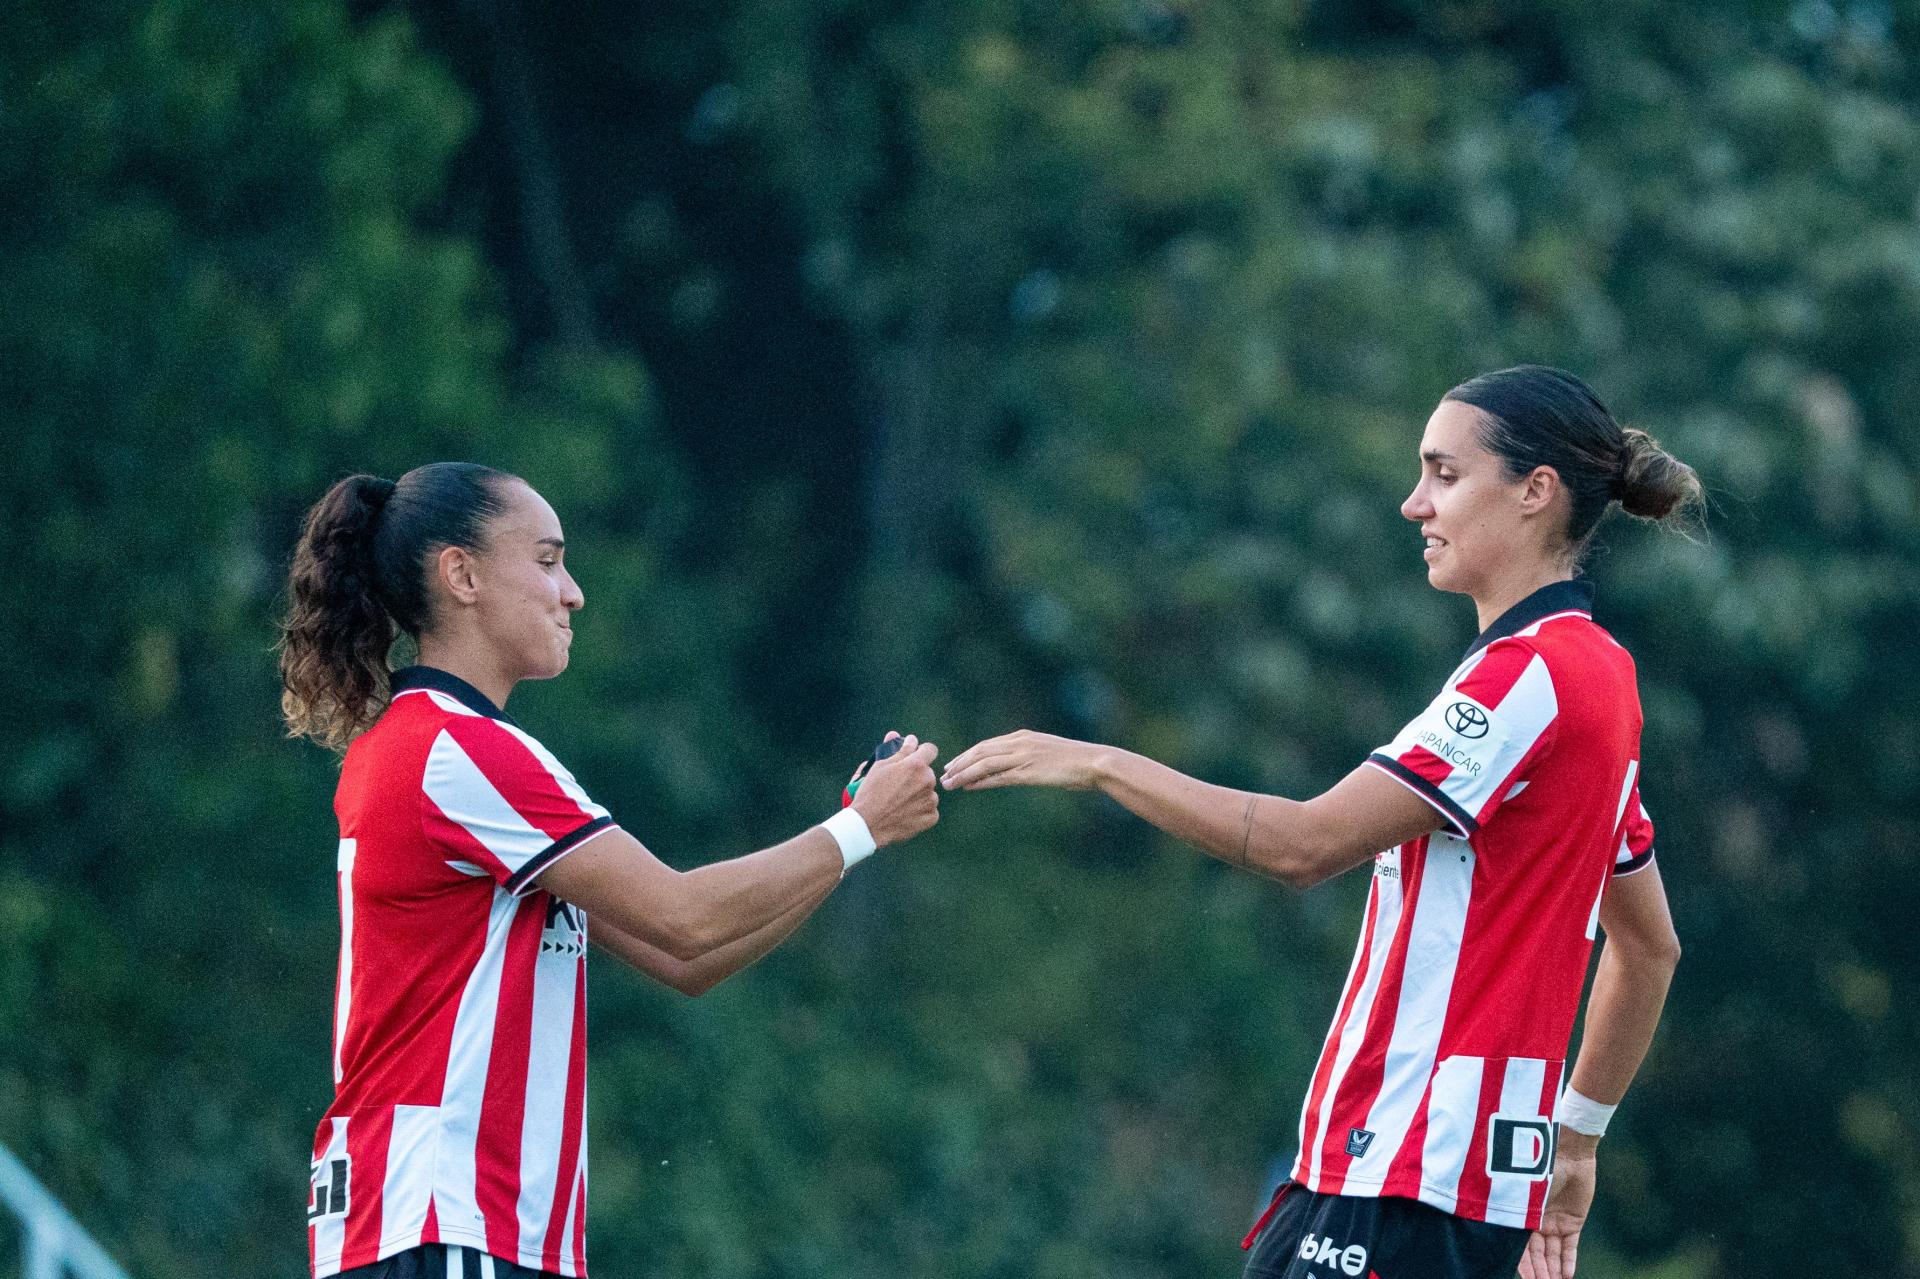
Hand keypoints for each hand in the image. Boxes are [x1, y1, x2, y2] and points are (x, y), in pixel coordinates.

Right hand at [849, 733, 939, 846]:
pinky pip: (930, 809)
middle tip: (899, 785)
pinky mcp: (931, 817)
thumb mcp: (881, 766)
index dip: (922, 752)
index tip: (914, 757)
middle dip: (916, 776)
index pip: (930, 749)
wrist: (868, 823)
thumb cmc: (871, 792)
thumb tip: (906, 737)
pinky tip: (906, 812)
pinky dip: (920, 810)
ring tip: (900, 801)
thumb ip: (898, 750)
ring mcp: (931, 800)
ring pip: (928, 791)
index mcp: (916, 765)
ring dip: (919, 793)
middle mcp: (928, 781)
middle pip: (927, 773)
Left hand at [939, 729, 1105, 791]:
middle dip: (960, 763)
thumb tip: (1018, 767)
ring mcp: (1023, 757)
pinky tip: (967, 787)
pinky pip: (997, 777)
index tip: (954, 763)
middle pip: (980, 751)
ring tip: (948, 783)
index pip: (987, 745)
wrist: (1093, 763)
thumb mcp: (1047, 754)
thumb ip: (1030, 756)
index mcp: (1023, 737)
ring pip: (984, 764)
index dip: (968, 755)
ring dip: (963, 773)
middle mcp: (1019, 743)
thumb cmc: (1075, 762)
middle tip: (943, 773)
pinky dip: (979, 782)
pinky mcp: (1028, 772)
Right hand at [1520, 1136, 1595, 1278]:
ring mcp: (1554, 1222)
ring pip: (1552, 1253)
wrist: (1568, 1151)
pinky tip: (1567, 1275)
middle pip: (1536, 1253)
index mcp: (1519, 1212)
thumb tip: (1498, 1229)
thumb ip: (1514, 1209)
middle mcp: (1535, 1221)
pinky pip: (1569, 1246)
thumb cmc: (1538, 1165)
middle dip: (1539, 1272)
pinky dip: (1568, 1260)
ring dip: (1553, 1270)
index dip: (1523, 1265)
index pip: (1519, 1246)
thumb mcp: (1522, 1190)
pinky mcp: (1573, 1222)